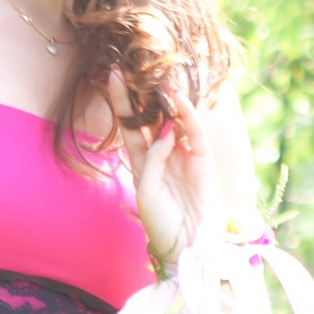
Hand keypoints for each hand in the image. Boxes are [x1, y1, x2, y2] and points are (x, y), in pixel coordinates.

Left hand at [107, 69, 221, 269]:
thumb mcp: (146, 192)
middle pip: (151, 117)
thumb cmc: (161, 224)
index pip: (129, 125)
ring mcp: (183, 156)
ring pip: (175, 119)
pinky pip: (195, 133)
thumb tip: (168, 129)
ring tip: (158, 75)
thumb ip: (153, 159)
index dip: (121, 101)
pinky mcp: (202, 161)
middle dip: (143, 92)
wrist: (186, 248)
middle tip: (135, 66)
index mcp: (141, 162)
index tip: (111, 75)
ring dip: (167, 98)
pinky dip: (189, 116)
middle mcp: (161, 154)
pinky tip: (179, 100)